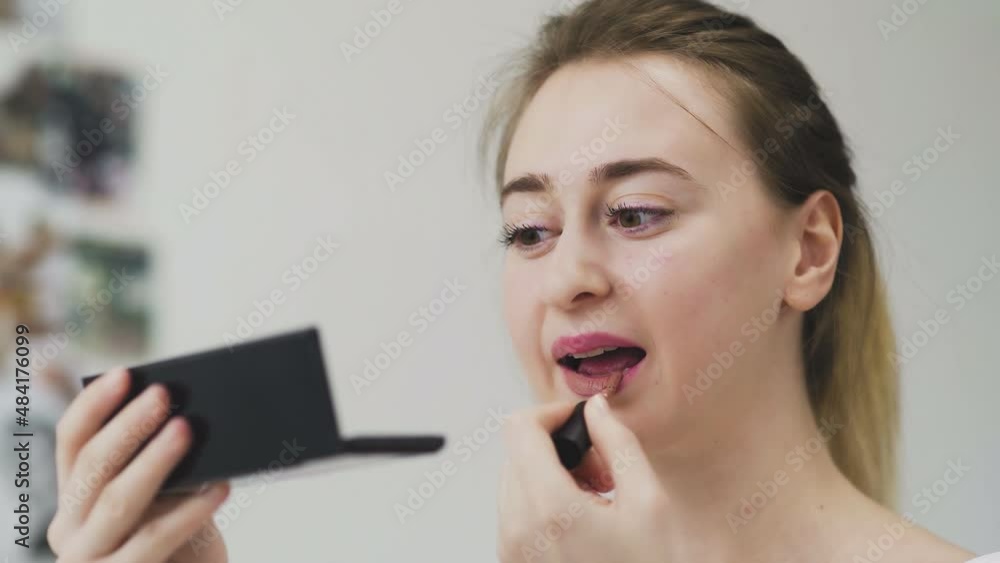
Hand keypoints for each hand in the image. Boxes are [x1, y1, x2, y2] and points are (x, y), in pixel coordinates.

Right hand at [47, 367, 230, 561]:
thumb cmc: (181, 541)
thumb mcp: (166, 498)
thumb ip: (163, 465)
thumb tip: (187, 413)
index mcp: (75, 496)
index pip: (72, 440)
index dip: (94, 404)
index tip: (126, 373)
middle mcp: (69, 526)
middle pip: (92, 466)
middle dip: (129, 425)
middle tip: (164, 394)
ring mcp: (86, 558)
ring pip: (118, 500)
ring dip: (154, 459)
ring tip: (188, 429)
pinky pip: (152, 540)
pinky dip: (188, 512)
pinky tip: (221, 487)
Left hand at [497, 394, 669, 561]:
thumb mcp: (649, 503)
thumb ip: (618, 444)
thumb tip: (596, 408)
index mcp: (547, 507)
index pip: (519, 427)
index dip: (551, 412)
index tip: (582, 422)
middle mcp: (516, 528)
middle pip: (516, 452)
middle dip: (557, 447)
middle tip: (602, 471)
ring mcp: (509, 550)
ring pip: (514, 480)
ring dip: (550, 474)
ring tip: (597, 500)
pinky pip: (515, 512)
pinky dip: (542, 502)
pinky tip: (582, 521)